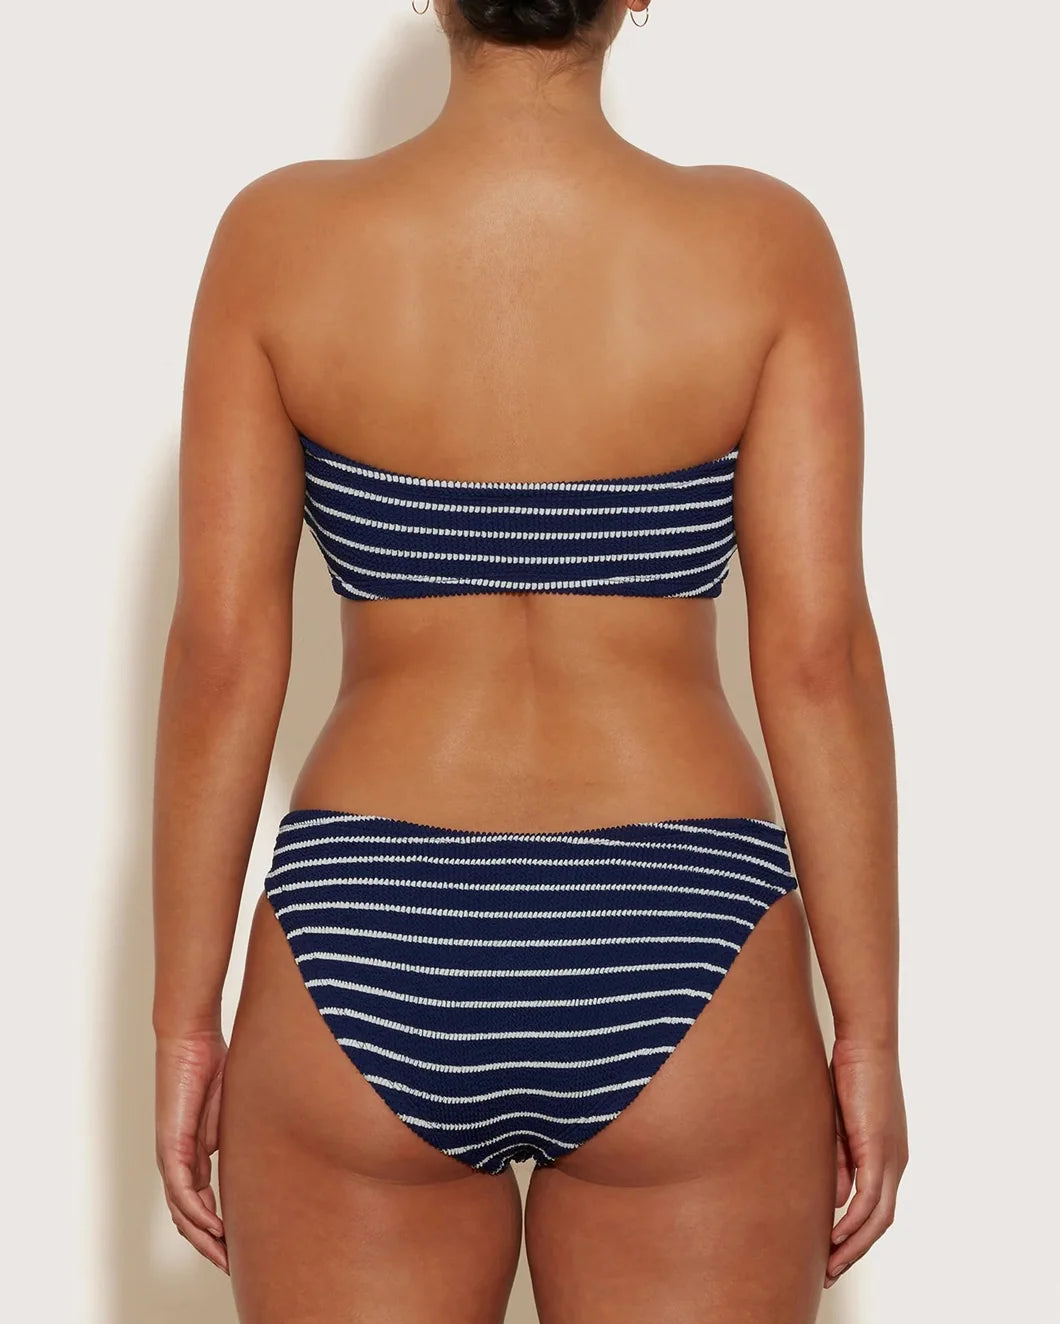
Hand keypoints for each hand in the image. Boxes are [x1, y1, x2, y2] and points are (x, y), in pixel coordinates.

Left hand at [155, 1029, 228, 1272]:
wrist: (191, 1040)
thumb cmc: (213, 1064)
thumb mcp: (233, 1110)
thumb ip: (236, 1138)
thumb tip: (254, 1160)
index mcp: (193, 1152)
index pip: (201, 1201)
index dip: (216, 1227)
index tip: (238, 1245)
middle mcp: (179, 1159)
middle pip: (189, 1215)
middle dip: (209, 1244)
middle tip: (230, 1265)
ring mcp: (173, 1154)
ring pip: (183, 1211)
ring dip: (202, 1238)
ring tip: (223, 1256)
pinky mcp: (172, 1146)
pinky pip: (182, 1191)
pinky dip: (196, 1213)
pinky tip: (214, 1228)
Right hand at [826, 1037, 907, 1286]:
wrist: (865, 1044)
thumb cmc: (851, 1074)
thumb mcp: (840, 1126)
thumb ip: (840, 1162)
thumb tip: (837, 1200)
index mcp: (889, 1155)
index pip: (876, 1207)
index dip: (857, 1233)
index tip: (834, 1250)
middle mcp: (896, 1162)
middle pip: (881, 1221)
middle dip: (856, 1250)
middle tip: (831, 1270)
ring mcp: (891, 1157)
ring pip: (878, 1217)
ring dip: (854, 1244)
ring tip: (831, 1263)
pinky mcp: (879, 1149)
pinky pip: (869, 1197)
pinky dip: (854, 1221)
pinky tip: (836, 1235)